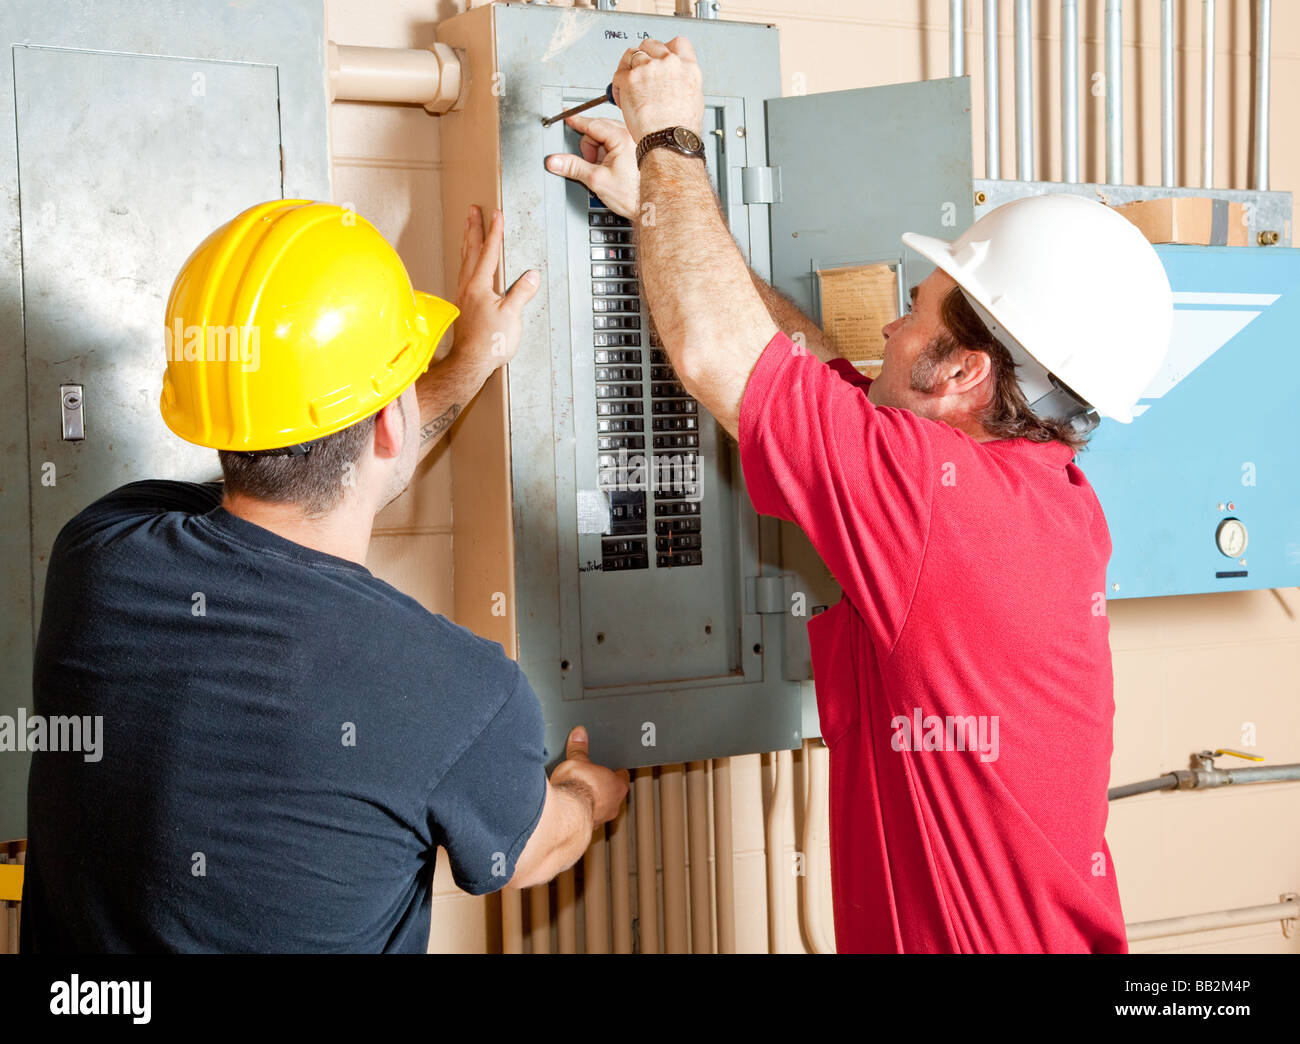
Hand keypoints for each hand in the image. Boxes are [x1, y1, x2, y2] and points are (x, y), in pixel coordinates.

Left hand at [452, 205, 538, 371]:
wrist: (470, 363)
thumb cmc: (489, 342)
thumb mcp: (511, 316)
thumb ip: (521, 293)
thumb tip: (532, 276)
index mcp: (480, 285)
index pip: (489, 252)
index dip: (494, 232)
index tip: (496, 214)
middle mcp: (468, 287)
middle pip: (471, 251)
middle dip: (473, 228)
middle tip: (472, 210)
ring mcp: (464, 296)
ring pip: (465, 261)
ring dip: (467, 242)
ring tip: (468, 229)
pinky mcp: (464, 306)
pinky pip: (464, 274)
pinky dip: (466, 261)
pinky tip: (469, 265)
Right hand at [544, 115, 638, 220]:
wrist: (650, 205)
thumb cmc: (632, 195)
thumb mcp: (596, 180)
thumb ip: (573, 168)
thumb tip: (555, 161)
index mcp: (622, 138)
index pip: (592, 124)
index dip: (576, 122)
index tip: (566, 117)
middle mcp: (631, 135)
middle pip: (598, 129)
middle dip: (589, 147)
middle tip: (589, 163)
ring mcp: (634, 141)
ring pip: (605, 136)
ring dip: (598, 151)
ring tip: (602, 169)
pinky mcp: (635, 148)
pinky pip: (614, 143)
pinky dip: (606, 153)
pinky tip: (609, 168)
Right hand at [550, 726, 628, 826]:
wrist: (564, 813)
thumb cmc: (576, 787)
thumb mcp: (576, 760)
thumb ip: (579, 748)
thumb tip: (579, 734)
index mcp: (617, 785)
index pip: (622, 777)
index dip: (615, 772)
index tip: (611, 769)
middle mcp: (613, 805)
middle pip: (612, 794)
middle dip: (602, 788)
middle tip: (592, 781)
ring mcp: (601, 819)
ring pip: (601, 809)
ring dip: (592, 804)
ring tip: (579, 796)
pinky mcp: (586, 828)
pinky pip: (586, 819)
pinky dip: (580, 814)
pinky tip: (570, 809)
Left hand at [611, 37, 704, 145]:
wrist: (669, 139)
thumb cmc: (680, 128)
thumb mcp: (694, 98)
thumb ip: (683, 81)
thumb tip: (673, 80)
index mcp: (687, 67)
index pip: (677, 43)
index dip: (665, 49)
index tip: (659, 58)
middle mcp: (669, 63)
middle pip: (650, 44)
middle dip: (644, 57)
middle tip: (640, 73)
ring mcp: (648, 68)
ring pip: (632, 54)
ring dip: (628, 69)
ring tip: (629, 87)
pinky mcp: (631, 78)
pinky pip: (618, 74)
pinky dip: (617, 86)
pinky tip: (623, 97)